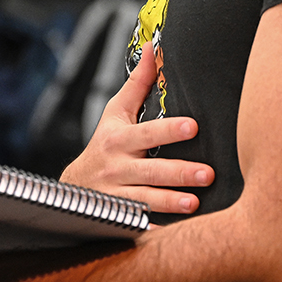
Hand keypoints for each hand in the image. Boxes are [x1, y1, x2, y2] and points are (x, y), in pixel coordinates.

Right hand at [60, 42, 213, 213]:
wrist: (73, 189)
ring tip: (195, 203)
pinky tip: (177, 233)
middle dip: (179, 173)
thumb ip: (138, 84)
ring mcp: (116, 196)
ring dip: (171, 203)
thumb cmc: (104, 145)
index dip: (169, 130)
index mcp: (118, 140)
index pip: (146, 133)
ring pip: (145, 200)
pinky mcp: (119, 219)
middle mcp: (116, 168)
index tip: (194, 127)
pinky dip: (155, 229)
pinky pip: (138, 224)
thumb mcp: (115, 113)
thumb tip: (155, 48)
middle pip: (149, 171)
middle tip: (208, 173)